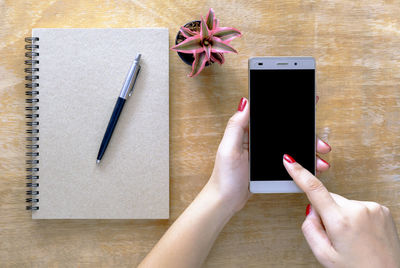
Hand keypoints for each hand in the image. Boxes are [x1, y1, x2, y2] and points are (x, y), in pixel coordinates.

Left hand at [206, 97, 331, 213]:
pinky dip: (303, 163)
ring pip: (292, 146)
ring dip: (308, 150)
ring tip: (320, 158)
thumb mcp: (228, 149)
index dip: (290, 110)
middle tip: (320, 143)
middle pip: (287, 132)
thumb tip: (245, 102)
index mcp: (248, 132)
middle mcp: (259, 140)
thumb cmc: (224, 176)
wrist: (226, 201)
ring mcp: (266, 154)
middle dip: (306, 134)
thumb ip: (236, 125)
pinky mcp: (271, 167)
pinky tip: (314, 167)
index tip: (308, 104)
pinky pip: (291, 161)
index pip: (271, 116)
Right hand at [283, 155, 399, 266]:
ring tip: (352, 237)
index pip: (314, 190)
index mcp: (340, 221)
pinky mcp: (382, 209)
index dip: (299, 173)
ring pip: (344, 203)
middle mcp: (358, 210)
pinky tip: (361, 233)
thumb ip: (310, 228)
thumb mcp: (323, 255)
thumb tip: (311, 210)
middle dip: (326, 212)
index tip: (290, 161)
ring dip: (342, 215)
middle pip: (329, 199)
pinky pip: (358, 206)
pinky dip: (356, 216)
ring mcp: (373, 208)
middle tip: (335, 235)